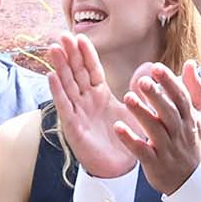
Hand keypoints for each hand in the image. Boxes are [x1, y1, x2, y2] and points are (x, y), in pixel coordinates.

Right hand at [45, 32, 138, 178]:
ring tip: (54, 48)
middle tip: (62, 34)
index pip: (91, 69)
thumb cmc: (126, 138)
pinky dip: (57, 91)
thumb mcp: (136, 109)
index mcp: (100, 94)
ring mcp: (77, 112)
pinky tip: (51, 76)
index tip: (79, 35)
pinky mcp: (73, 126)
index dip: (85, 53)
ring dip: (60, 67)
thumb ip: (140, 89)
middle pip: (75, 72)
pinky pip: (64, 106)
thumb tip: (149, 69)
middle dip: (69, 54)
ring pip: (67, 85)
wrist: (121, 167)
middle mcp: (85, 101)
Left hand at [118, 61, 200, 197]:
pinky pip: (142, 151)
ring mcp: (168, 149)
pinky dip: (130, 140)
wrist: (192, 180)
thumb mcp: (199, 117)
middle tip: (142, 81)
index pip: (181, 98)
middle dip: (156, 96)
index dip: (169, 83)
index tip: (156, 68)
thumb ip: (194, 90)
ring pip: (155, 130)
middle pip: (169, 112)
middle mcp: (180, 133)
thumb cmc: (192, 144)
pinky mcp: (155, 164)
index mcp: (190, 119)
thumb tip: (190, 64)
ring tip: (128, 98)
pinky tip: (118, 127)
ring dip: (141, 114)